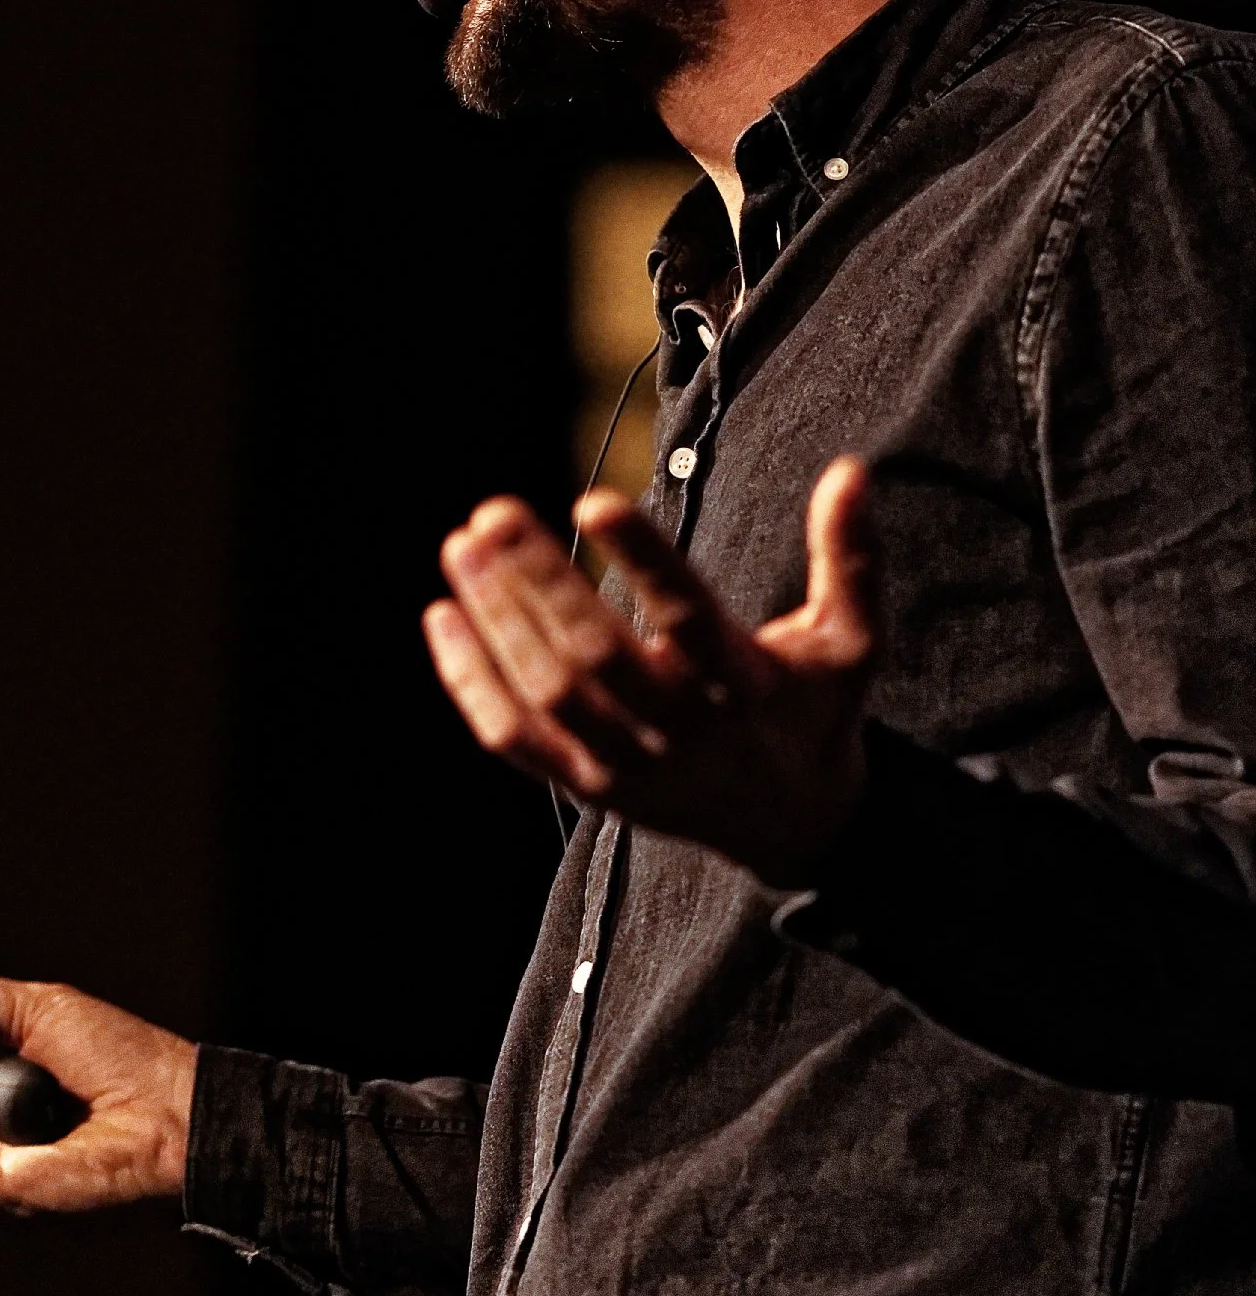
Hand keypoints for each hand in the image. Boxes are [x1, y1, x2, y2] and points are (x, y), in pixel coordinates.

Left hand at [423, 456, 874, 885]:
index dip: (644, 561)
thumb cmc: (816, 710)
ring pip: (546, 695)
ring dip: (497, 620)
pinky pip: (514, 740)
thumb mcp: (853, 642)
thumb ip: (849, 559)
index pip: (690, 618)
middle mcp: (681, 731)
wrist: (793, 825)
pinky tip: (443, 617)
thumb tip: (852, 470)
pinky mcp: (587, 787)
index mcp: (746, 688)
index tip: (596, 498)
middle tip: (494, 513)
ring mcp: (626, 766)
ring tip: (464, 545)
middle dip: (540, 583)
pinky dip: (471, 683)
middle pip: (596, 658)